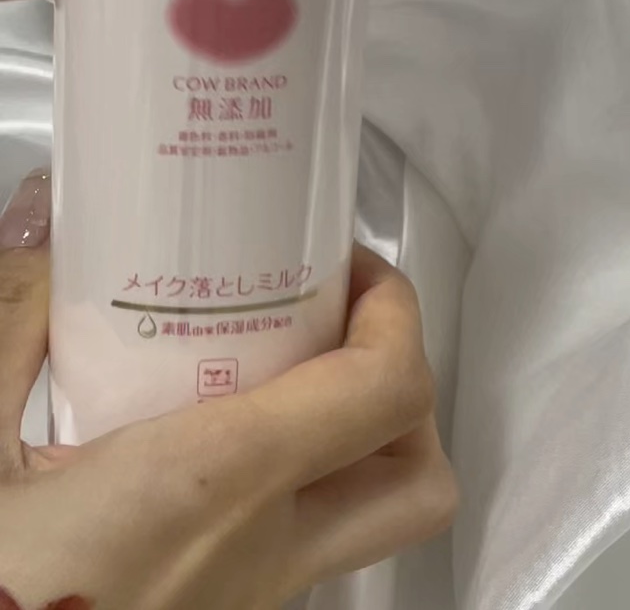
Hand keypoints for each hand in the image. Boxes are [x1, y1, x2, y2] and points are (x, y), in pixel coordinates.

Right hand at [0, 171, 455, 608]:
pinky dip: (304, 471)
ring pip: (375, 514)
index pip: (383, 390)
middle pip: (419, 476)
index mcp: (213, 482)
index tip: (347, 266)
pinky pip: (313, 534)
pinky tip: (215, 426)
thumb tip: (42, 226)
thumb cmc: (1, 593)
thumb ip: (14, 321)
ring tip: (284, 361)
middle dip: (404, 383)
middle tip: (338, 320)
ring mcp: (256, 591)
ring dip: (361, 431)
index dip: (393, 309)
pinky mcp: (231, 607)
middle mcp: (262, 546)